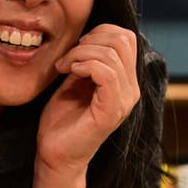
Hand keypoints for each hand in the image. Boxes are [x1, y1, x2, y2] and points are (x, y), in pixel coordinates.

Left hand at [36, 25, 139, 175]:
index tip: (75, 48)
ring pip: (112, 55)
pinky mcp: (111, 112)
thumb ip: (87, 60)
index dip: (99, 32)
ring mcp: (124, 102)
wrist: (55, 155)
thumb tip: (88, 37)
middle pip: (123, 41)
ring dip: (81, 54)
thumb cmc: (63, 120)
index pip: (126, 38)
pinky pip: (106, 74)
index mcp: (126, 81)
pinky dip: (84, 65)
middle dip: (90, 40)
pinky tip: (69, 72)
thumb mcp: (75, 81)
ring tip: (64, 66)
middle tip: (68, 57)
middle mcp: (131, 90)